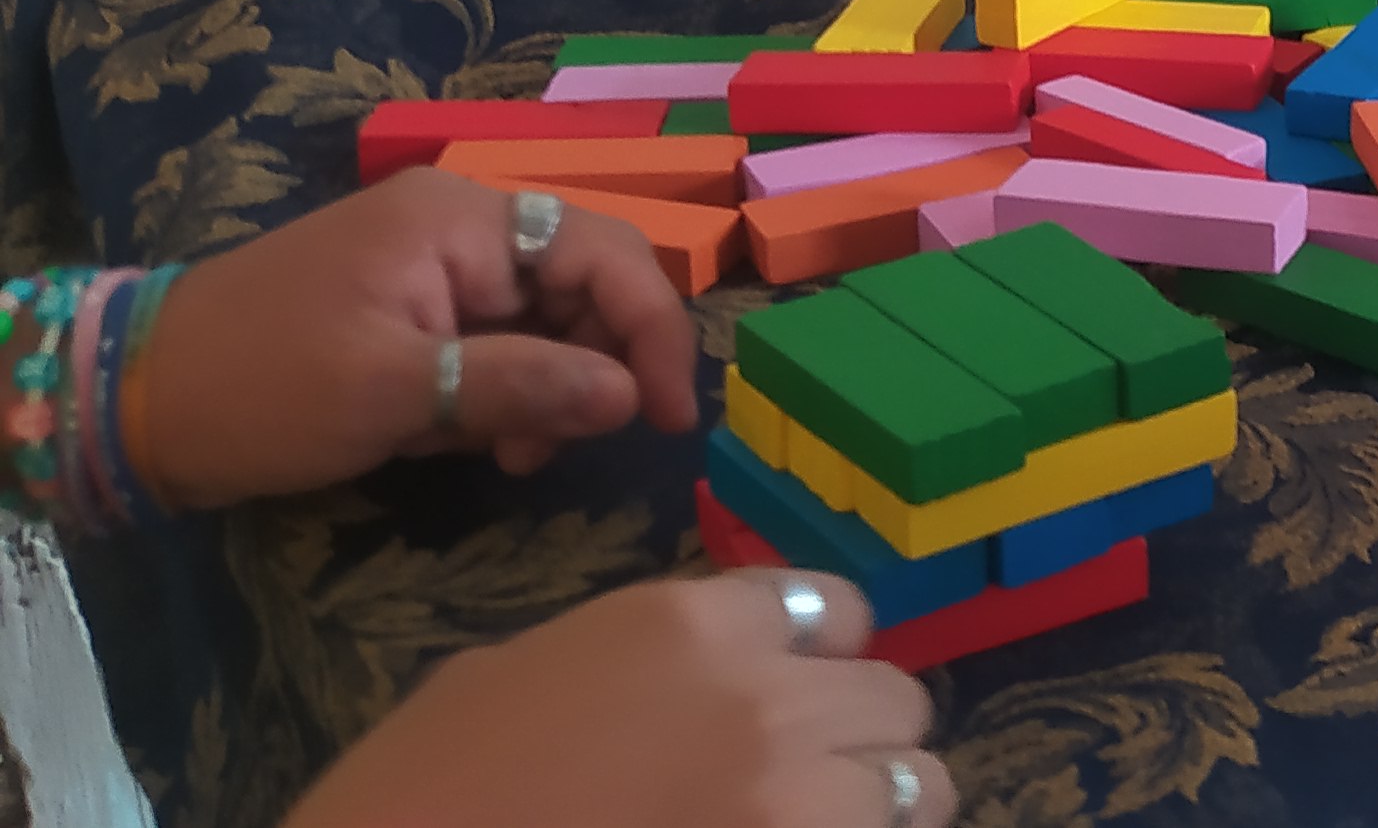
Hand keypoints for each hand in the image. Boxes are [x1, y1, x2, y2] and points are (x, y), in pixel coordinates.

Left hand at [126, 167, 698, 510]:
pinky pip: (500, 343)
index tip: (667, 421)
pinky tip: (476, 444)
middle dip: (595, 367)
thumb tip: (632, 398)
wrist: (133, 400)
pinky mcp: (414, 309)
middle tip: (565, 447)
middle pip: (584, 283)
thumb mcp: (395, 394)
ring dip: (551, 391)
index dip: (653, 333)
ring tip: (510, 457)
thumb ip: (522, 387)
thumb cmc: (264, 386)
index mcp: (461, 220)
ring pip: (548, 320)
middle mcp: (461, 227)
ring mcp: (435, 265)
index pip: (606, 254)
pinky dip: (506, 395)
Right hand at [284, 569, 957, 827]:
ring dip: (884, 809)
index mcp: (689, 625)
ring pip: (922, 786)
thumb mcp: (507, 679)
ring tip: (824, 827)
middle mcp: (767, 699)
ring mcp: (795, 801)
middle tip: (813, 782)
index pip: (836, 610)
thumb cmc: (416, 794)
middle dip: (861, 739)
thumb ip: (626, 662)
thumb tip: (678, 685)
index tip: (800, 696)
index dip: (822, 660)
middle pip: (895, 700)